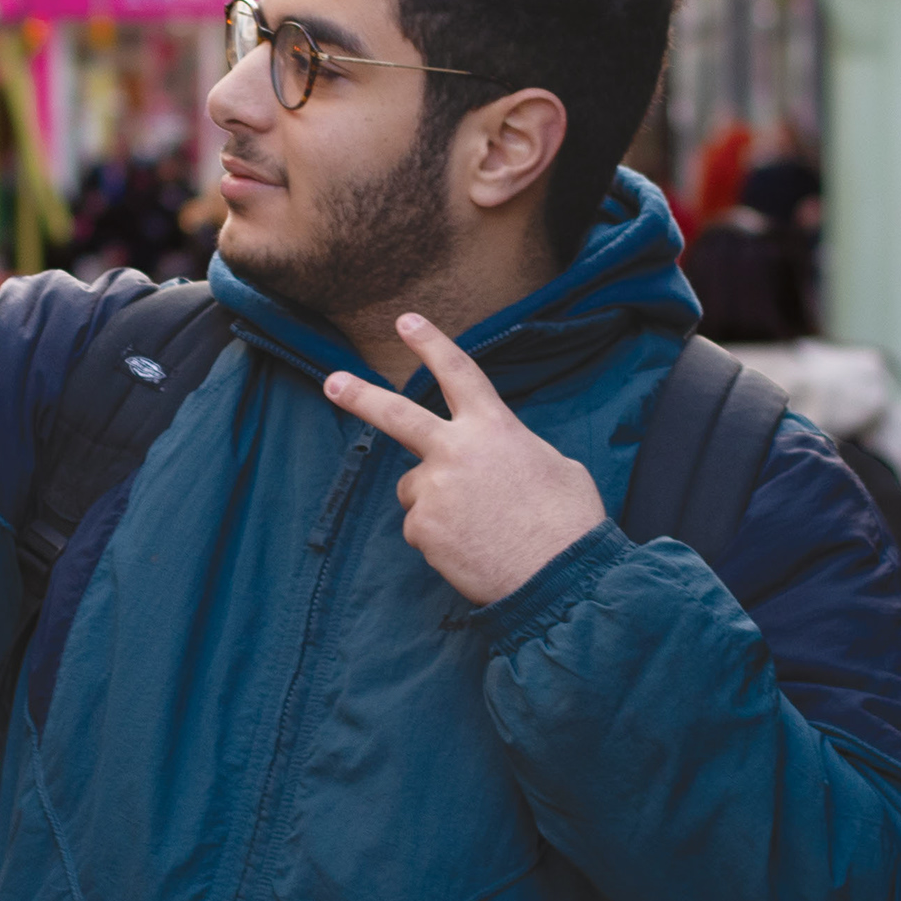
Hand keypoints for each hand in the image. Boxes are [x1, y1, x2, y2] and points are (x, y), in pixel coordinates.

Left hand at [320, 314, 608, 605]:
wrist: (558, 578)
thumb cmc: (568, 524)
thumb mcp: (556, 466)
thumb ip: (514, 451)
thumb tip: (498, 460)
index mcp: (495, 427)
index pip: (459, 373)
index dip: (432, 344)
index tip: (407, 322)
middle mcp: (456, 450)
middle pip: (396, 415)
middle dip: (360, 395)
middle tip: (332, 382)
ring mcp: (434, 489)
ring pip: (415, 488)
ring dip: (435, 502)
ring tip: (478, 525)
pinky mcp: (422, 529)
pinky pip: (420, 527)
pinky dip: (440, 538)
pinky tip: (471, 549)